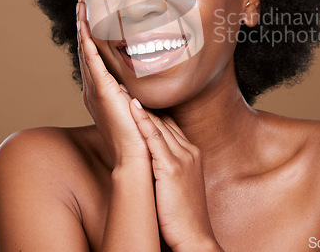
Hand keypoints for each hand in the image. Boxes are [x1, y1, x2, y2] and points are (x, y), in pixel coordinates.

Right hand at [76, 0, 149, 165]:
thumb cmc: (140, 138)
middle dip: (84, 25)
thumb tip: (143, 85)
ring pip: (86, 50)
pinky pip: (91, 59)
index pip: (94, 58)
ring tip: (81, 4)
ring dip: (83, 26)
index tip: (92, 16)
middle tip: (82, 2)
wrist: (137, 159)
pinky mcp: (102, 90)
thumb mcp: (136, 109)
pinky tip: (85, 23)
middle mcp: (94, 89)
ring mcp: (95, 89)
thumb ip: (136, 94)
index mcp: (102, 93)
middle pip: (86, 50)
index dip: (91, 37)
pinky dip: (87, 40)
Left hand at [129, 99, 220, 251]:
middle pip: (164, 119)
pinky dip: (143, 121)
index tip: (137, 96)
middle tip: (126, 84)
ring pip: (158, 124)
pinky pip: (155, 138)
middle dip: (145, 102)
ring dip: (140, 105)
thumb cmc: (183, 215)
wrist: (195, 238)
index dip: (153, 110)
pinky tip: (132, 108)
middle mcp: (188, 151)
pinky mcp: (171, 168)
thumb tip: (152, 158)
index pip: (170, 124)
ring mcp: (181, 158)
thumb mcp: (180, 183)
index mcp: (190, 153)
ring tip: (124, 88)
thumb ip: (169, 166)